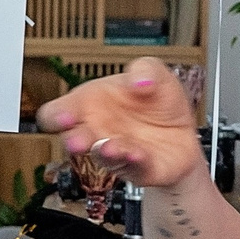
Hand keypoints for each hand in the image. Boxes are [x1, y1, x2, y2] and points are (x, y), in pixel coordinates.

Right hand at [35, 57, 200, 186]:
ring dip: (104, 152)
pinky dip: (134, 161)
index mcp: (89, 104)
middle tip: (77, 141)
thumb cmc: (157, 100)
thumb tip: (139, 81)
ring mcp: (115, 153)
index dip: (56, 116)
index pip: (58, 113)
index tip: (64, 116)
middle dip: (74, 141)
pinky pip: (133, 168)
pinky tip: (138, 153)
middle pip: (73, 140)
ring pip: (102, 156)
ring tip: (110, 146)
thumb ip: (145, 69)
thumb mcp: (155, 72)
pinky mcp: (138, 170)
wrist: (184, 129)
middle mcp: (96, 131)